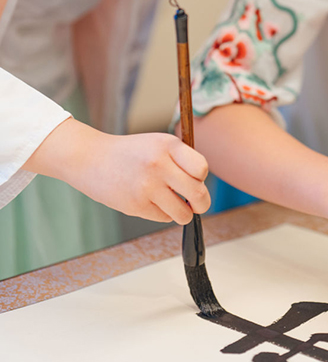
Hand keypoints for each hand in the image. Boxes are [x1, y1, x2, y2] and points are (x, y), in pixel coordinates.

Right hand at [25, 119, 210, 223]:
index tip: (195, 180)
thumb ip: (181, 159)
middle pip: (198, 194)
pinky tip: (149, 201)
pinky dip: (162, 214)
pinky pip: (164, 218)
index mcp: (168, 145)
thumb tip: (203, 186)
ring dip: (182, 213)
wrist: (91, 158)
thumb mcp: (157, 143)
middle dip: (201, 204)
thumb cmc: (130, 153)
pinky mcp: (136, 206)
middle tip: (196, 204)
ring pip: (183, 213)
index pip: (202, 168)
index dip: (201, 178)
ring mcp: (147, 187)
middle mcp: (159, 165)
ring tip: (173, 204)